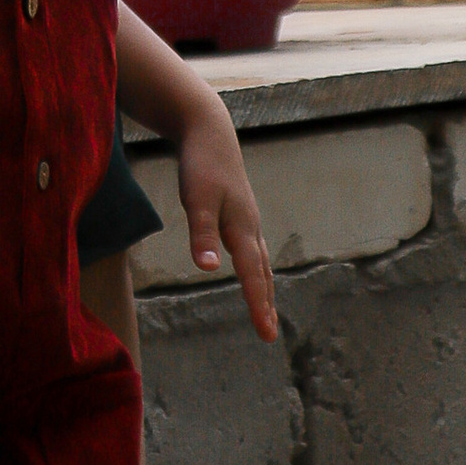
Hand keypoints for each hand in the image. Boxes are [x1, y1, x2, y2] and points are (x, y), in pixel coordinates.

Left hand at [174, 90, 278, 345]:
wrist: (208, 130)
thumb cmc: (200, 165)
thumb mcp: (196, 200)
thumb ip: (201, 234)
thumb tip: (208, 269)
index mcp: (241, 228)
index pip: (251, 275)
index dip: (258, 305)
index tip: (267, 334)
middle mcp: (249, 226)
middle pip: (261, 272)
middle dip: (264, 303)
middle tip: (269, 333)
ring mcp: (246, 218)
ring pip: (259, 260)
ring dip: (262, 286)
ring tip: (265, 310)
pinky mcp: (238, 211)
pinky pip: (251, 247)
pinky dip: (255, 267)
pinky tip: (250, 269)